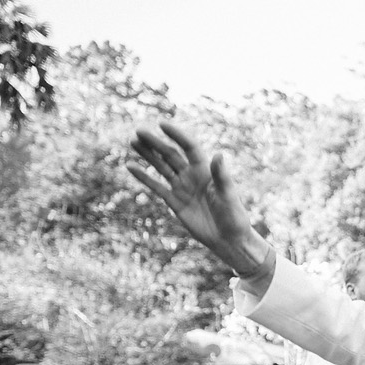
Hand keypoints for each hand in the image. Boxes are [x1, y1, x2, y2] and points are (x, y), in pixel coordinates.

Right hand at [127, 122, 271, 279]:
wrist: (228, 240)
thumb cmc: (234, 217)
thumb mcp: (228, 195)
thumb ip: (221, 176)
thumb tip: (218, 155)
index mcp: (206, 171)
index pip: (189, 148)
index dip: (177, 135)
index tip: (162, 124)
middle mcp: (192, 176)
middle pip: (171, 155)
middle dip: (156, 143)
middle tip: (139, 131)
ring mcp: (182, 188)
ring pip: (162, 167)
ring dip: (148, 155)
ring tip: (133, 142)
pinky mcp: (174, 202)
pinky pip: (156, 186)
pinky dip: (144, 177)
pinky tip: (130, 166)